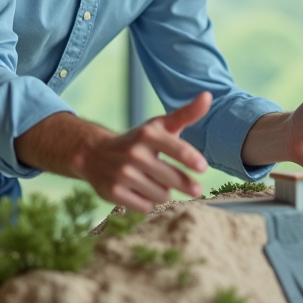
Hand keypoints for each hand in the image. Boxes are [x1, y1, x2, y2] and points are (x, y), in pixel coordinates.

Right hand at [16, 92, 210, 211]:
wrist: (95, 153)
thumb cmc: (138, 140)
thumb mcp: (160, 125)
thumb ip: (187, 113)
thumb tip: (208, 96)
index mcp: (148, 135)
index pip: (176, 149)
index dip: (191, 159)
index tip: (202, 168)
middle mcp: (134, 153)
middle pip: (172, 179)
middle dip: (185, 185)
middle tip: (193, 189)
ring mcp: (122, 174)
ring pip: (161, 196)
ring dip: (164, 193)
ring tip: (158, 184)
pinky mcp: (113, 192)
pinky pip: (145, 207)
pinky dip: (148, 202)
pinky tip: (142, 192)